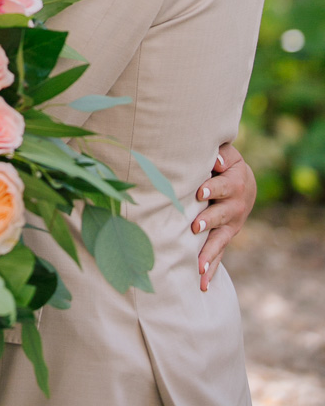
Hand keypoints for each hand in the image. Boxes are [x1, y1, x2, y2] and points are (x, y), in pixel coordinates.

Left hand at [192, 142, 255, 291]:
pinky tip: (202, 285)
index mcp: (235, 183)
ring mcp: (231, 225)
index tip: (199, 193)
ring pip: (220, 240)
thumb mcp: (227, 153)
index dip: (212, 188)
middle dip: (209, 221)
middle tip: (195, 227)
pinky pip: (219, 254)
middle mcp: (235, 207)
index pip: (223, 186)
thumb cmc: (225, 164)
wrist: (244, 183)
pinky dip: (212, 270)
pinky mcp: (225, 237)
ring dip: (209, 252)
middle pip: (221, 215)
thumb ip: (220, 154)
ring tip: (198, 265)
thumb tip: (215, 160)